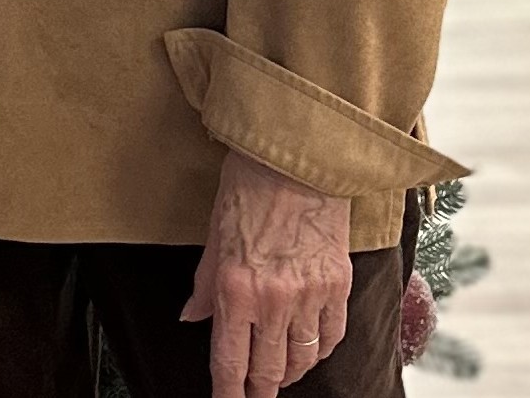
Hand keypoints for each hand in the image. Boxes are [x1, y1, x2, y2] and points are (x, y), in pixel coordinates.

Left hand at [180, 149, 351, 395]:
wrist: (296, 156)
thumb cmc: (249, 186)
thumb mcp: (214, 235)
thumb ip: (204, 286)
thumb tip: (191, 318)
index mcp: (237, 289)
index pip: (230, 363)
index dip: (228, 394)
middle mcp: (274, 300)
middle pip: (269, 372)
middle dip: (259, 390)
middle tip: (254, 393)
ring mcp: (310, 295)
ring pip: (302, 361)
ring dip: (289, 373)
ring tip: (279, 373)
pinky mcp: (338, 286)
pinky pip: (332, 338)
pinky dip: (319, 350)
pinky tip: (309, 348)